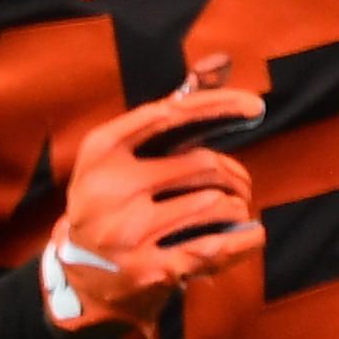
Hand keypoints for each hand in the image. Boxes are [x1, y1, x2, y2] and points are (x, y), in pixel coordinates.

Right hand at [39, 69, 260, 338]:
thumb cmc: (114, 201)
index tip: (256, 106)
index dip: (218, 107)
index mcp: (101, 150)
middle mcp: (110, 189)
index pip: (169, 115)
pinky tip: (253, 234)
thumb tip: (220, 61)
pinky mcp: (150, 269)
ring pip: (217, 205)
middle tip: (240, 183)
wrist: (82, 277)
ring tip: (231, 212)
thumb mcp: (122, 156)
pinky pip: (218, 245)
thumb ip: (170, 111)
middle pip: (203, 165)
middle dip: (231, 173)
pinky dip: (246, 239)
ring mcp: (128, 232)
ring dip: (236, 208)